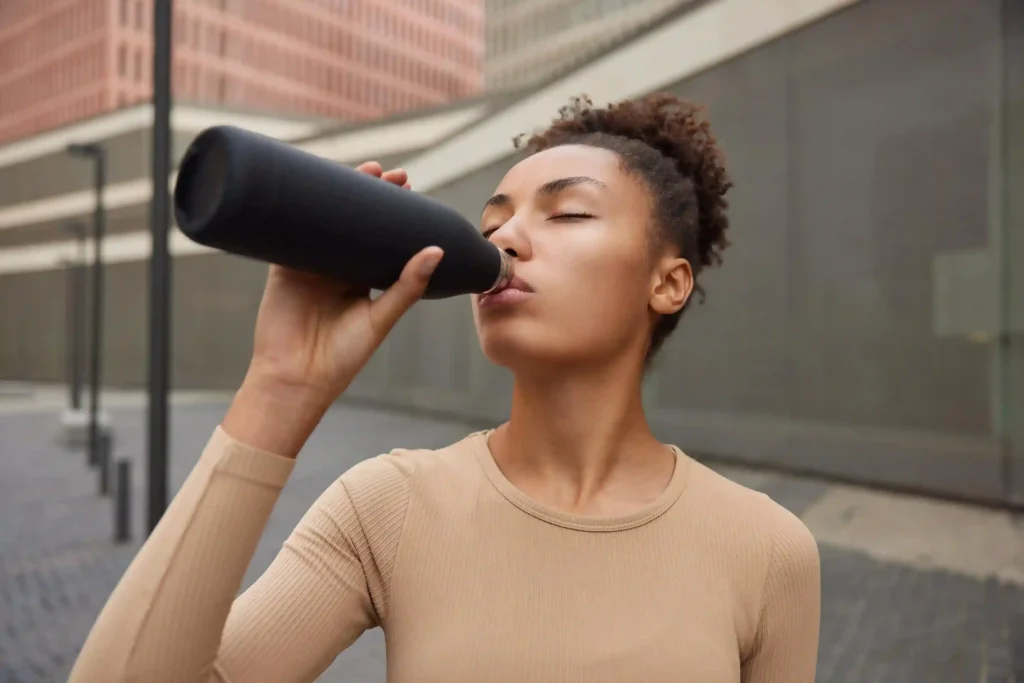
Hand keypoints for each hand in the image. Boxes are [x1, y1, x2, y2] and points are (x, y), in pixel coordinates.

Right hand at [224, 163, 442, 455]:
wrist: (297, 379)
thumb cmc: (343, 357)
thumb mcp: (380, 318)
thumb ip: (407, 286)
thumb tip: (435, 250)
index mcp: (363, 279)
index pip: (381, 237)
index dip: (393, 212)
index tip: (409, 187)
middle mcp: (337, 268)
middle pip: (356, 222)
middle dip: (371, 194)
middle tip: (391, 173)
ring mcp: (309, 264)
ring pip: (326, 219)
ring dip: (341, 192)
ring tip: (366, 169)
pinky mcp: (283, 266)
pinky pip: (289, 230)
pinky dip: (298, 208)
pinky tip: (312, 183)